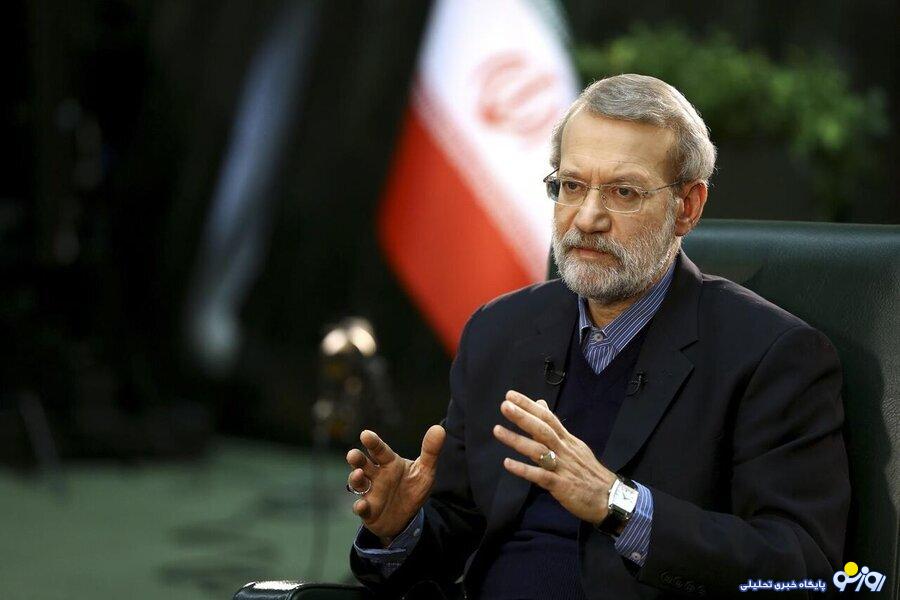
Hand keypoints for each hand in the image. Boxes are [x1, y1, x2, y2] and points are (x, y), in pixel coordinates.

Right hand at [346, 425, 444, 544]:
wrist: (408, 516)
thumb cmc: (413, 488)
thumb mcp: (425, 470)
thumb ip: (430, 451)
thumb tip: (439, 428)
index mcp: (389, 462)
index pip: (380, 450)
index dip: (373, 442)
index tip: (365, 434)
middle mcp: (376, 475)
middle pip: (363, 463)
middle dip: (357, 459)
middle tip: (353, 454)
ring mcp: (371, 492)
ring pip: (358, 483)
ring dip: (355, 479)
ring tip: (359, 474)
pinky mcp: (369, 510)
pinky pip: (361, 508)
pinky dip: (359, 507)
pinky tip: (361, 505)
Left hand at [493, 390, 616, 523]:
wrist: (610, 497)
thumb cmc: (588, 471)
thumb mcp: (574, 445)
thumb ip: (555, 427)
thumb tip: (540, 404)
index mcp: (567, 440)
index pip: (548, 418)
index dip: (530, 406)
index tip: (511, 395)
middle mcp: (564, 450)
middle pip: (543, 430)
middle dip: (523, 417)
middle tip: (505, 406)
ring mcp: (563, 467)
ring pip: (538, 451)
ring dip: (517, 440)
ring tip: (497, 430)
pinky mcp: (561, 486)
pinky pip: (540, 476)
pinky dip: (524, 469)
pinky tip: (508, 463)